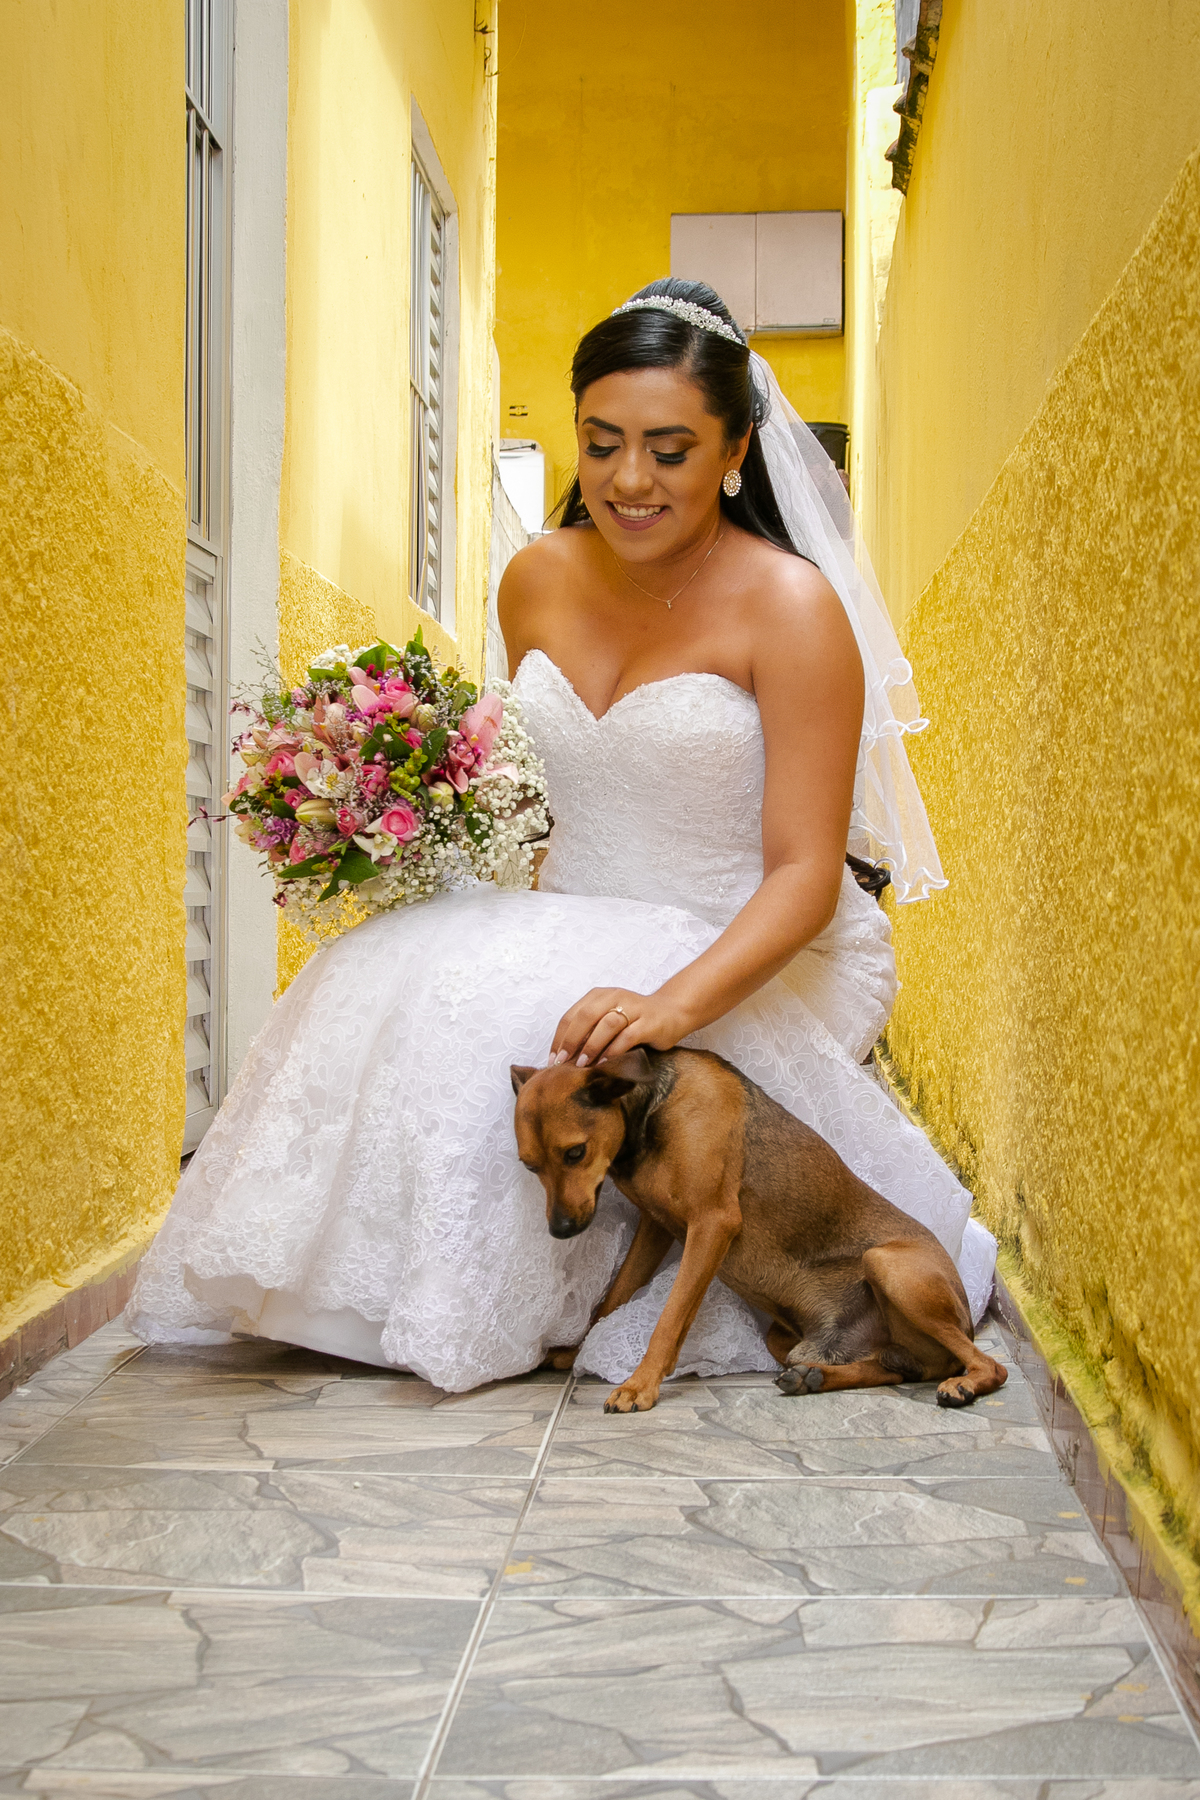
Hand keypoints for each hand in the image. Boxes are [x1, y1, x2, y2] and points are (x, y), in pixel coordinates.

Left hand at [550, 987, 691, 1066]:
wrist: (672, 1012)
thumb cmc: (635, 1020)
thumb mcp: (608, 1020)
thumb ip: (589, 1032)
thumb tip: (565, 1057)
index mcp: (599, 996)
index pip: (572, 1015)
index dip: (560, 1038)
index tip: (552, 1058)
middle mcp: (615, 997)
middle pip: (585, 1016)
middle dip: (571, 1041)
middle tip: (562, 1062)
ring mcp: (633, 1008)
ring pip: (607, 1024)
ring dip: (591, 1045)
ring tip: (581, 1064)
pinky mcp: (649, 1022)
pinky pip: (628, 1036)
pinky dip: (614, 1050)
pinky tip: (605, 1062)